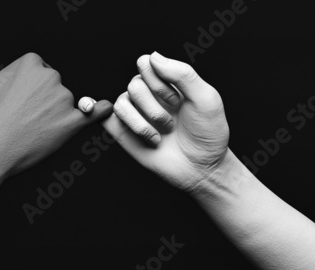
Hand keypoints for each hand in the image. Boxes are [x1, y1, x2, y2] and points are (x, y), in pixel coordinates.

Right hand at [0, 52, 111, 185]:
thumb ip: (13, 77)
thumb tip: (25, 79)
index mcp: (30, 63)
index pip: (40, 70)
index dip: (30, 88)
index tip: (19, 101)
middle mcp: (51, 77)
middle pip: (54, 86)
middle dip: (42, 101)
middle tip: (21, 120)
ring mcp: (63, 101)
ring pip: (64, 104)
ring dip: (52, 115)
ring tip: (28, 132)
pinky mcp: (71, 124)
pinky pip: (92, 115)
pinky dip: (100, 111)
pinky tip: (105, 108)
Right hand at [102, 52, 228, 192]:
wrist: (200, 168)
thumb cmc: (207, 133)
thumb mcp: (206, 98)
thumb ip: (182, 73)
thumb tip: (152, 56)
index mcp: (166, 81)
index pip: (146, 63)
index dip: (158, 81)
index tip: (178, 101)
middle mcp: (147, 95)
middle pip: (134, 84)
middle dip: (154, 108)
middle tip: (172, 124)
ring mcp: (134, 113)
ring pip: (121, 102)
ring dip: (142, 123)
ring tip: (160, 136)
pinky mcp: (122, 131)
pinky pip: (106, 117)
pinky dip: (113, 120)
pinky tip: (133, 130)